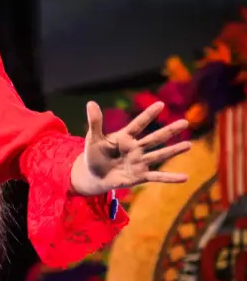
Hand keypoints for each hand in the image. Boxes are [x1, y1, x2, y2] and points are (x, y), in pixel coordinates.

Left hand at [71, 101, 191, 195]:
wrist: (93, 176)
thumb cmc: (94, 155)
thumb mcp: (93, 139)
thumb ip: (95, 122)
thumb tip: (91, 102)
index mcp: (125, 137)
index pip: (138, 124)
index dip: (148, 115)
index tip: (160, 104)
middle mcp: (135, 148)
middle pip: (155, 138)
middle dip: (169, 130)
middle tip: (185, 122)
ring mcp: (139, 162)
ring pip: (159, 155)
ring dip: (174, 150)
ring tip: (189, 145)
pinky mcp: (139, 176)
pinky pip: (157, 177)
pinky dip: (170, 178)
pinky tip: (185, 177)